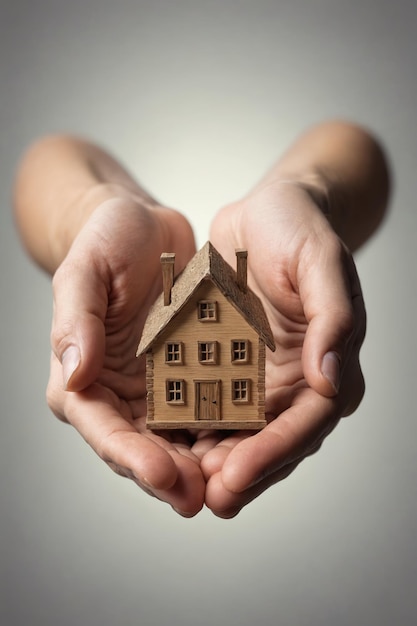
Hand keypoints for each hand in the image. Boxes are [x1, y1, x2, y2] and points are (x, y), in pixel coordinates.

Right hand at [47, 196, 209, 514]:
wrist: (147, 230)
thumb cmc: (107, 241)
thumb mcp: (86, 270)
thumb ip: (76, 321)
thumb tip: (75, 374)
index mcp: (81, 377)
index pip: (101, 428)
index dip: (130, 456)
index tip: (164, 475)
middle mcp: (116, 393)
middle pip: (140, 447)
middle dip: (171, 476)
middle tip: (205, 496)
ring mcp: (152, 390)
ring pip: (175, 440)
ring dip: (201, 467)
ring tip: (231, 484)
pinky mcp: (185, 379)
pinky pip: (205, 411)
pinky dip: (222, 431)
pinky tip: (248, 444)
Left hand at [202, 181, 365, 516]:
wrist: (267, 212)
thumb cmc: (301, 229)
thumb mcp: (322, 262)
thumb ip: (333, 320)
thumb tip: (330, 382)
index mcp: (329, 362)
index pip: (308, 422)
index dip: (275, 453)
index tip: (237, 475)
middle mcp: (298, 379)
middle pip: (274, 441)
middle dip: (242, 472)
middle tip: (204, 497)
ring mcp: (264, 376)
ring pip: (242, 432)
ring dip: (215, 462)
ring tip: (181, 484)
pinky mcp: (232, 364)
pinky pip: (213, 403)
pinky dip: (194, 428)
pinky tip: (168, 444)